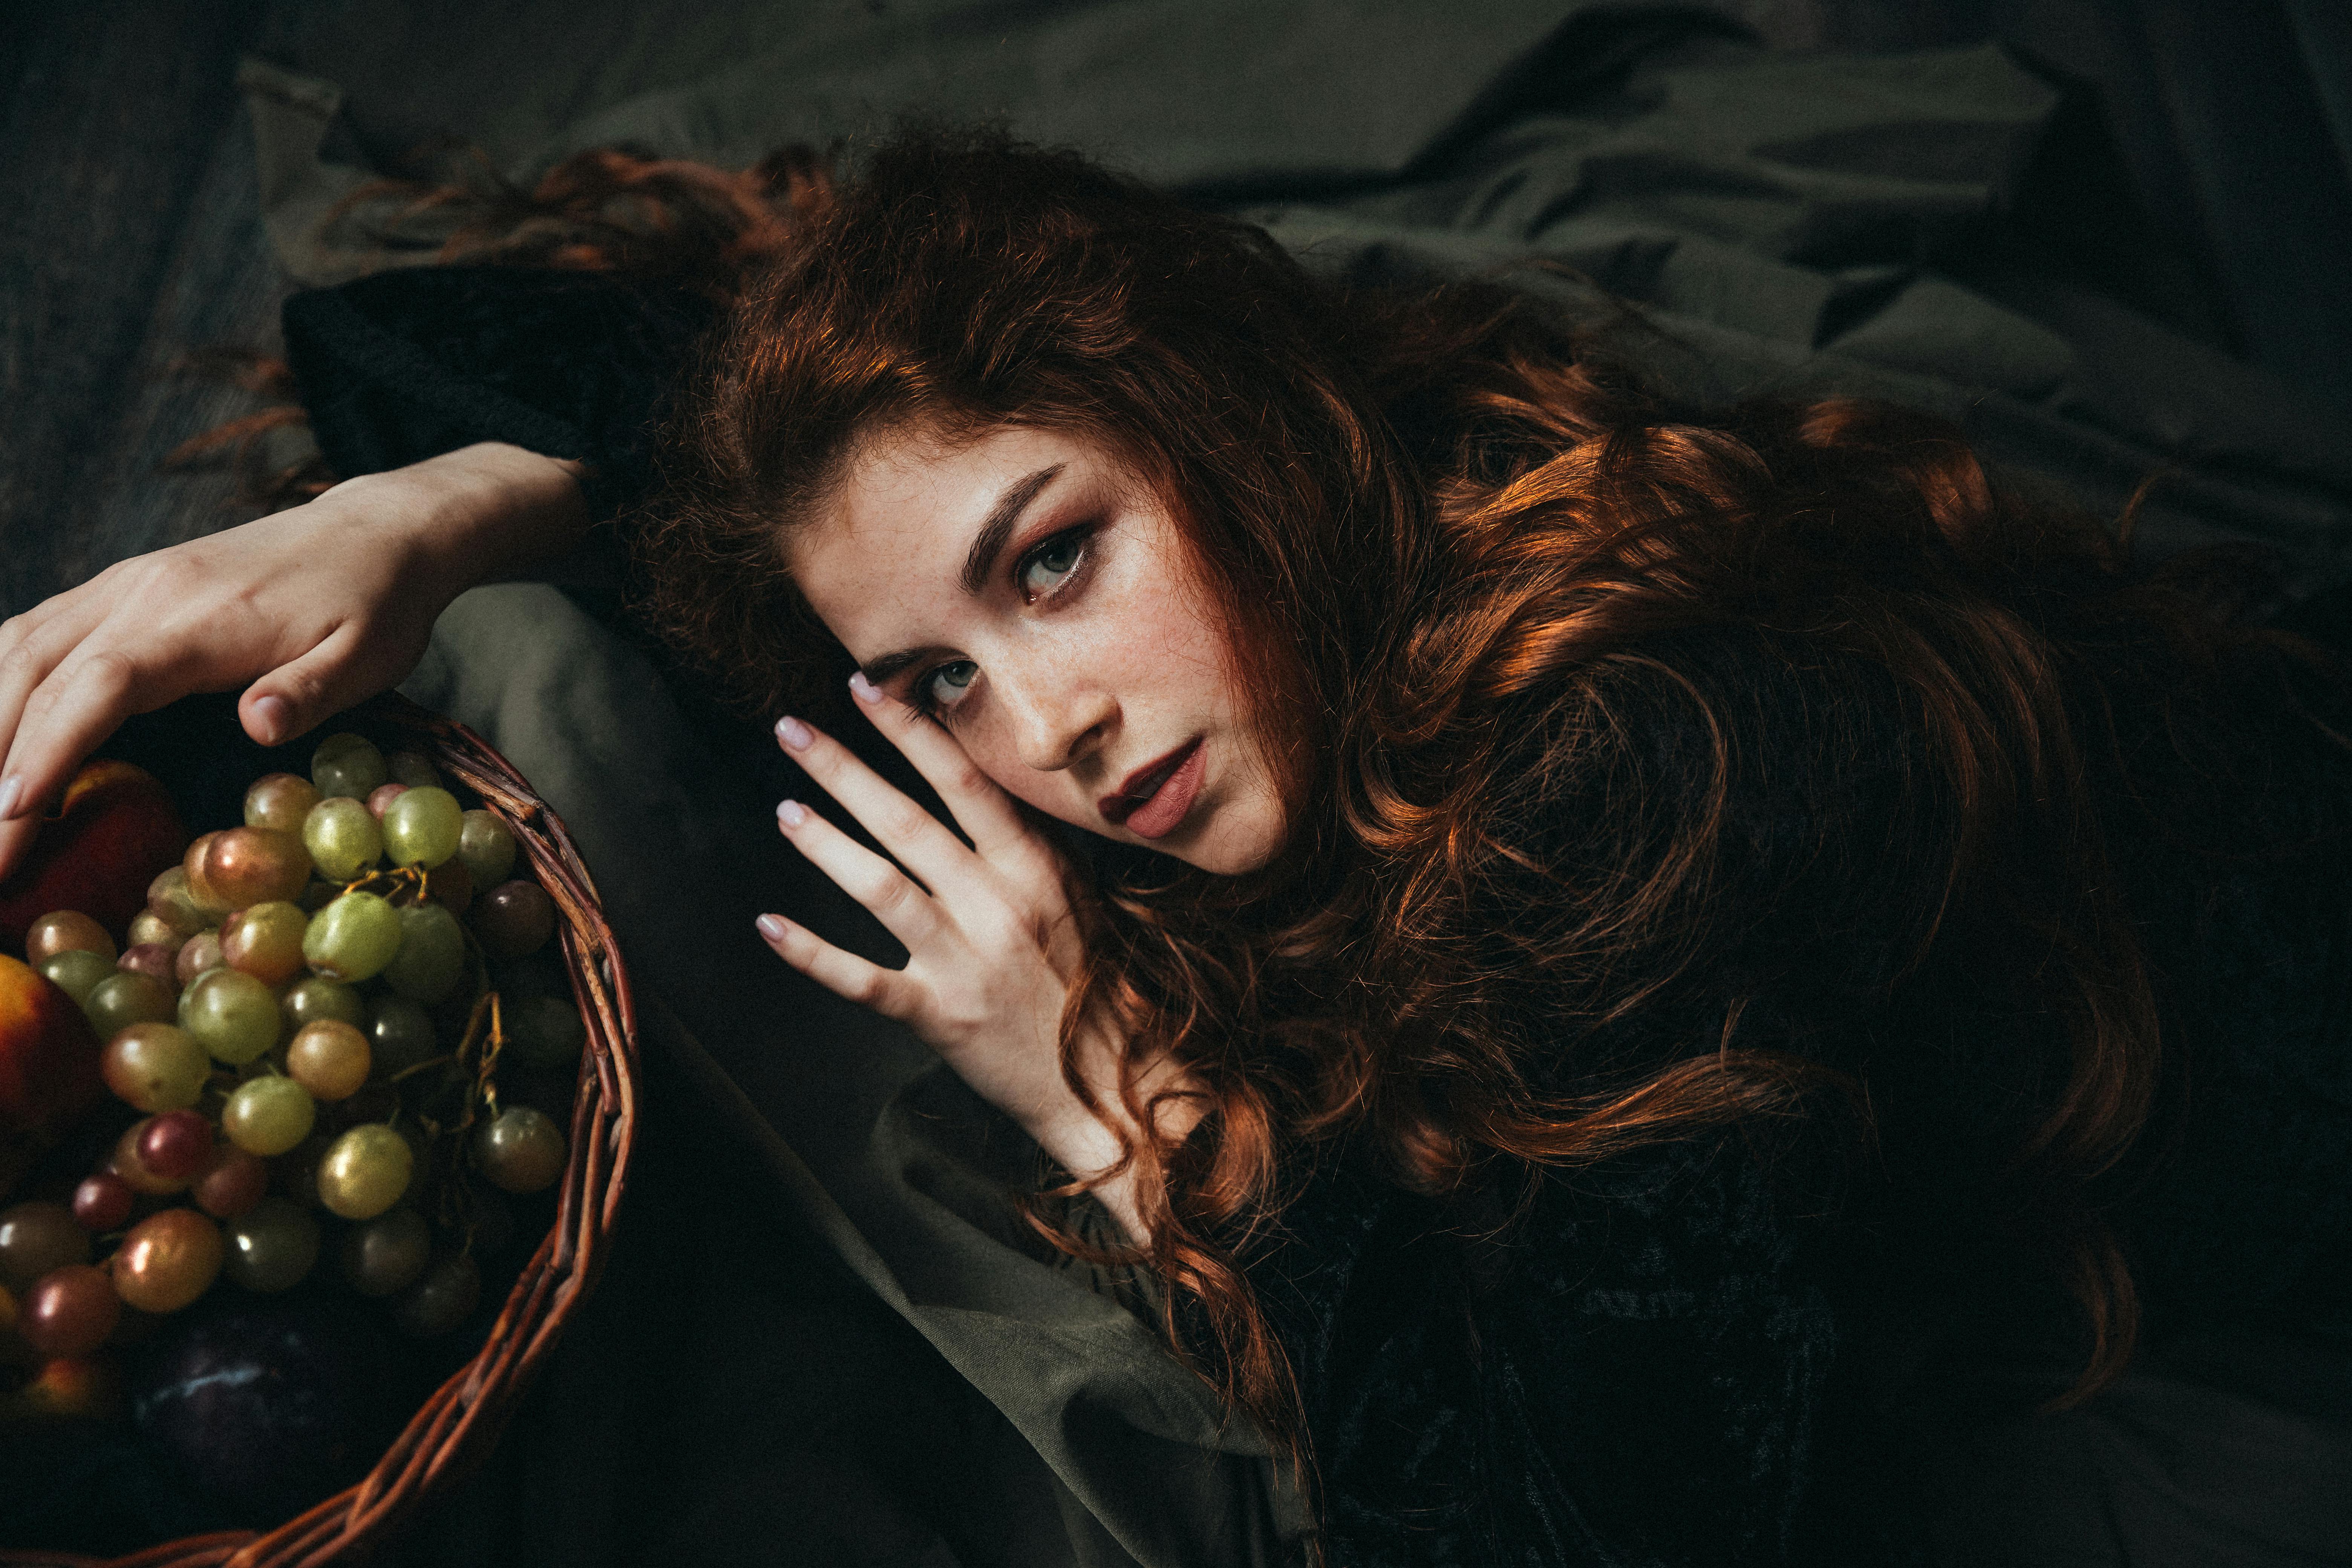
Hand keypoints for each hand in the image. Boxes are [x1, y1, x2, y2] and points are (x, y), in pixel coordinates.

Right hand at [0, 442, 587, 878]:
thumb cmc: (375, 604)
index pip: (100, 685)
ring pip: (19, 647)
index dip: (49, 746)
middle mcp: (141, 594)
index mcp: (198, 620)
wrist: (377, 533)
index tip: (12, 809)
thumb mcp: (367, 657)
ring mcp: (124, 586)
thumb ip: (308, 693)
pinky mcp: (123, 588)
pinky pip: (37, 631)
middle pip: (37, 672)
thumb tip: (257, 725)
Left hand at [757, 675, 1197, 1240]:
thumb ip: (1028, 844)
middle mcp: (999, 904)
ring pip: (881, 887)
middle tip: (791, 729)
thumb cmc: (1093, 982)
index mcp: (1035, 868)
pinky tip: (769, 926)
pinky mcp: (943, 1014)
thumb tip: (978, 783)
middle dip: (844, 770)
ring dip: (826, 844)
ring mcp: (968, 960)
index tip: (866, 687)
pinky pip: (864, 980)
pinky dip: (812, 954)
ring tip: (785, 809)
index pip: (963, 781)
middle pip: (909, 822)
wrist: (1112, 1083)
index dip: (911, 731)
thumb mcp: (1076, 897)